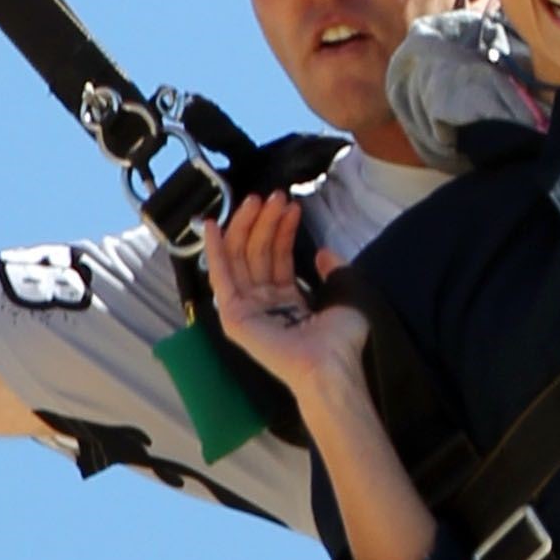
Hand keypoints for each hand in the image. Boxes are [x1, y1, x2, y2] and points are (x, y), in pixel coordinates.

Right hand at [202, 196, 371, 406]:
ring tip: (257, 200)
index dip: (282, 229)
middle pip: (257, 253)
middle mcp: (265, 303)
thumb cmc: (341, 339)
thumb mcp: (346, 293)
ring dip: (245, 226)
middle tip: (274, 196)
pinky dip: (214, 250)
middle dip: (264, 222)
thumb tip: (325, 252)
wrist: (330, 364)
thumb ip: (334, 271)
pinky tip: (213, 225)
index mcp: (288, 301)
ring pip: (240, 258)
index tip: (292, 205)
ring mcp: (247, 309)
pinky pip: (220, 277)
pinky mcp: (234, 316)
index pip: (278, 256)